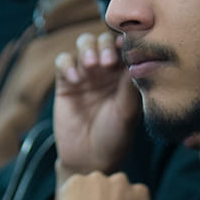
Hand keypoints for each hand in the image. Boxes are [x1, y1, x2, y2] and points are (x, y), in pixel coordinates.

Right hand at [54, 30, 138, 179]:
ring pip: (84, 44)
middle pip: (104, 40)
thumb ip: (129, 84)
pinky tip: (74, 79)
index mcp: (126, 75)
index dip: (126, 41)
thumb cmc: (115, 137)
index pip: (126, 47)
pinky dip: (67, 64)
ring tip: (91, 66)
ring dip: (88, 49)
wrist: (89, 159)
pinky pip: (63, 61)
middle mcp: (106, 71)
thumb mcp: (127, 111)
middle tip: (108, 62)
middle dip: (106, 45)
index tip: (127, 45)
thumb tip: (136, 57)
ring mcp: (85, 75)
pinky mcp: (65, 82)